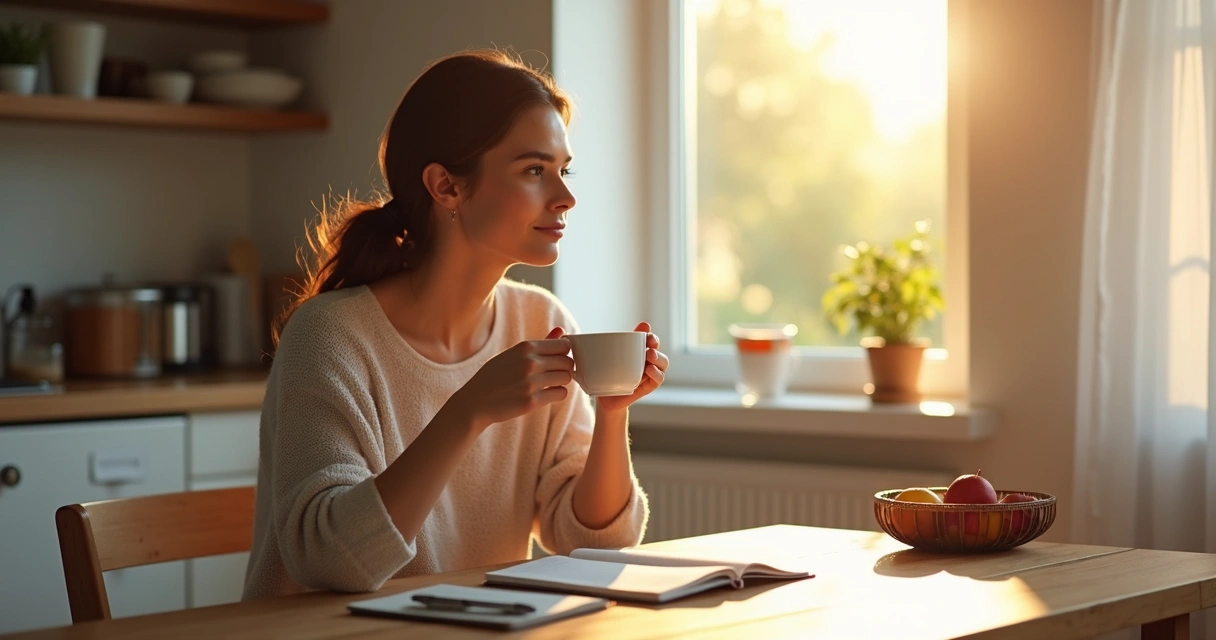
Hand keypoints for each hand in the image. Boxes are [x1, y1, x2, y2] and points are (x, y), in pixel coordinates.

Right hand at [455, 328, 573, 428]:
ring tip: (549, 384)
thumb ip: (540, 343)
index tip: (559, 359)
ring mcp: (531, 383)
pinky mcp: (531, 401)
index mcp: (526, 347)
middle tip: (554, 374)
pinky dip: (557, 394)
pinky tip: (546, 394)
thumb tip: (561, 331)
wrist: (476, 401)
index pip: (564, 345)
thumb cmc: (496, 375)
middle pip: (568, 362)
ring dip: (561, 382)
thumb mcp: (514, 354)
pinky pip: (560, 394)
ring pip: (567, 378)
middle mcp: (530, 363)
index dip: (565, 353)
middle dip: (564, 368)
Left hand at [596, 322, 668, 413]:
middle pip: (657, 348)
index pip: (648, 338)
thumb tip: (574, 337)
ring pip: (663, 363)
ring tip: (649, 355)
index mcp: (637, 350)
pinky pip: (658, 380)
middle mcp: (646, 360)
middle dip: (655, 343)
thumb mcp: (600, 360)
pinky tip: (649, 370)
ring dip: (658, 358)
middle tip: (649, 342)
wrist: (604, 398)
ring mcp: (648, 373)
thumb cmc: (603, 375)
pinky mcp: (647, 386)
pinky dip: (656, 374)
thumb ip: (595, 351)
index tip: (645, 329)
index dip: (649, 333)